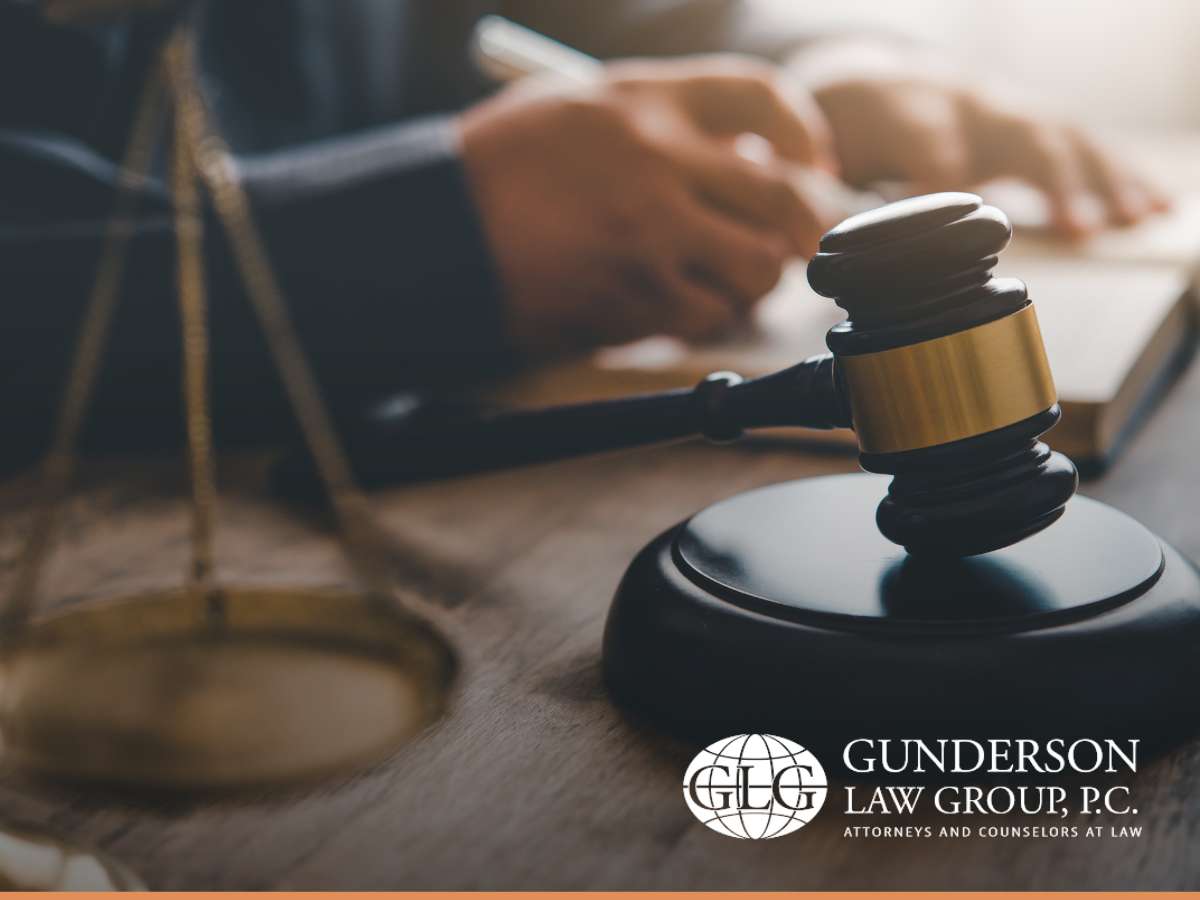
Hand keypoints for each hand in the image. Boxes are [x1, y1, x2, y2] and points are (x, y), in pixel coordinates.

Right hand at [460, 56, 836, 355]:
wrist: (432, 234)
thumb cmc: (494, 173)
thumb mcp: (573, 110)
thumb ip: (658, 124)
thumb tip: (739, 160)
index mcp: (642, 100)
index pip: (760, 99)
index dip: (805, 137)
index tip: (810, 166)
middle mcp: (657, 160)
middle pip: (785, 197)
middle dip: (799, 230)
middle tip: (789, 246)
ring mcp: (650, 233)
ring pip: (756, 269)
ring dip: (747, 281)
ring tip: (710, 278)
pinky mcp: (633, 297)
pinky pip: (704, 318)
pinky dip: (696, 319)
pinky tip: (664, 305)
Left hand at [795, 44, 1168, 236]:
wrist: (866, 82)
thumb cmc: (839, 129)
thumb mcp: (813, 155)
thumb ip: (811, 187)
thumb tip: (802, 228)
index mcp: (900, 113)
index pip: (924, 138)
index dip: (940, 168)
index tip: (957, 206)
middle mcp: (961, 104)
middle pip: (1016, 132)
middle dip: (1054, 178)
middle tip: (1081, 227)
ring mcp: (1002, 110)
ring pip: (1062, 136)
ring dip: (1102, 179)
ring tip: (1135, 217)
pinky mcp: (1027, 124)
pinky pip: (1083, 144)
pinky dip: (1119, 174)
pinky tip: (1155, 203)